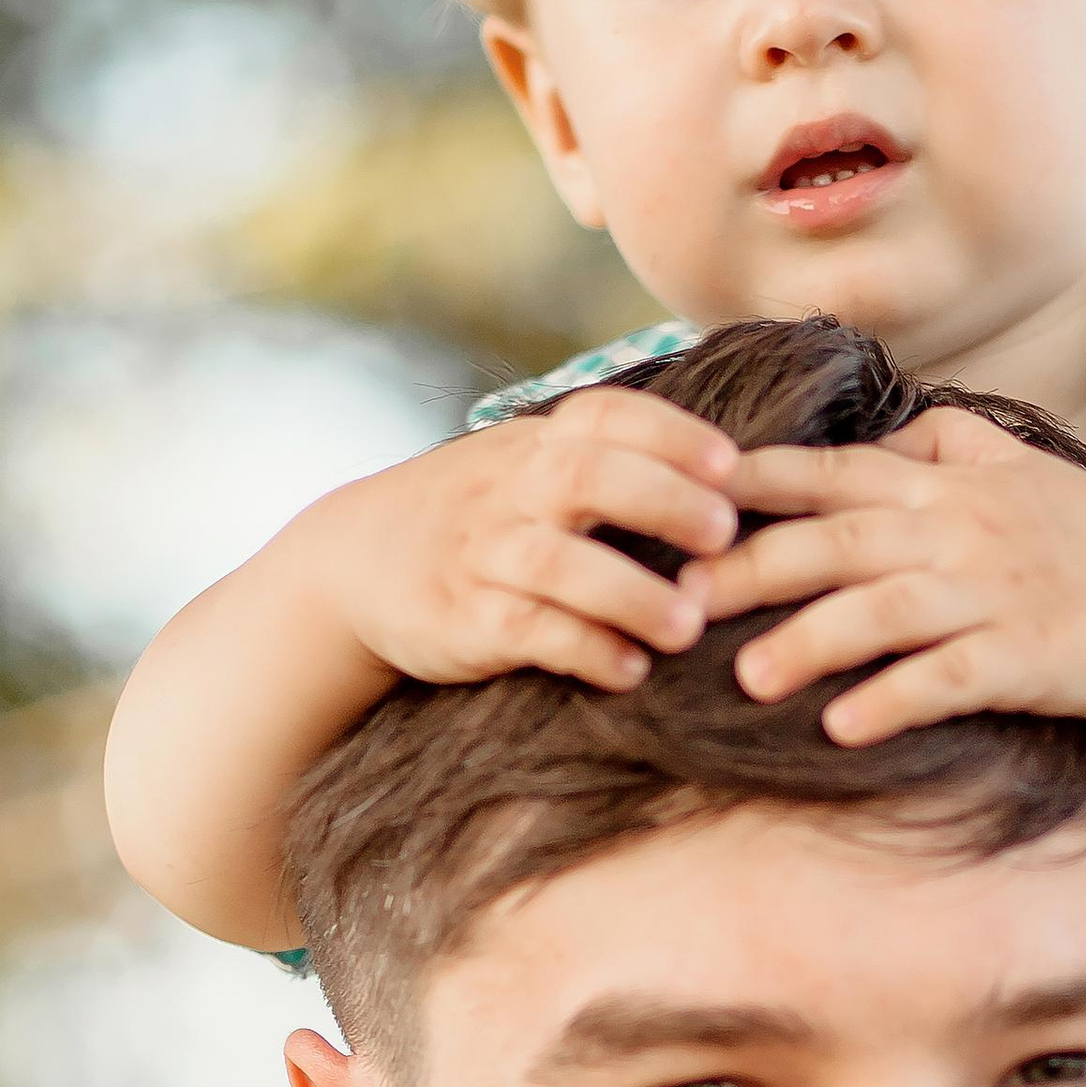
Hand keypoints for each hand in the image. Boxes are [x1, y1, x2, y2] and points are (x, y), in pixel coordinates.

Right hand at [311, 392, 740, 693]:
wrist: (353, 561)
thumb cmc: (476, 515)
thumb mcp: (524, 467)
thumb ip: (605, 461)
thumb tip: (732, 474)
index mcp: (534, 445)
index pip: (606, 416)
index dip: (670, 434)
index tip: (731, 464)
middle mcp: (508, 490)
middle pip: (587, 476)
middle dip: (663, 502)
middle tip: (725, 536)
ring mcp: (482, 553)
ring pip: (558, 562)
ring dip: (629, 593)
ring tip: (688, 627)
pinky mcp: (463, 618)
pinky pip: (527, 631)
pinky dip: (582, 649)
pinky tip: (629, 670)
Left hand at [692, 409, 1085, 740]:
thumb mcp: (1014, 472)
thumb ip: (939, 450)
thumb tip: (871, 440)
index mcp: (942, 489)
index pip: (830, 474)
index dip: (751, 485)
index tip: (677, 499)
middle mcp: (958, 531)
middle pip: (834, 544)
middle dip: (750, 572)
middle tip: (678, 607)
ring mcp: (992, 594)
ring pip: (883, 610)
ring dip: (811, 642)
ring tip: (750, 680)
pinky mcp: (1027, 656)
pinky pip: (949, 677)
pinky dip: (895, 700)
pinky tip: (846, 729)